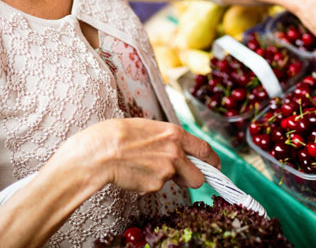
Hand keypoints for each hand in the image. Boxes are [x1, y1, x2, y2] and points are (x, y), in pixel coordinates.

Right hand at [55, 118, 220, 194]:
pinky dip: (148, 183)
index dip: (213, 162)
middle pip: (199, 177)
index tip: (215, 167)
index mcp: (175, 134)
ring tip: (144, 166)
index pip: (206, 150)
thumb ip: (169, 139)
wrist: (100, 151)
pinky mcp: (154, 186)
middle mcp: (176, 153)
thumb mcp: (150, 127)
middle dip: (192, 179)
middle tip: (180, 175)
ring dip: (166, 179)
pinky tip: (135, 172)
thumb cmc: (119, 134)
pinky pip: (157, 187)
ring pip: (175, 182)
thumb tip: (179, 148)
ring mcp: (166, 171)